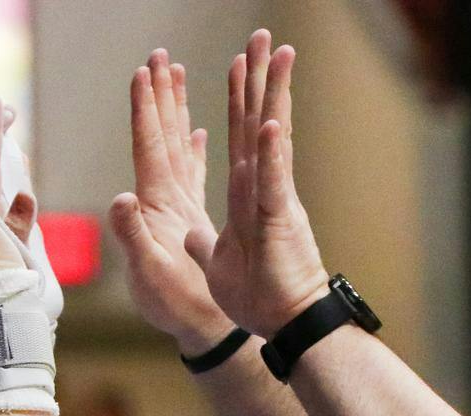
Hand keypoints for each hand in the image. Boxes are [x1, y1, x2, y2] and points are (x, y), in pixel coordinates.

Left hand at [110, 51, 238, 353]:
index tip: (143, 70)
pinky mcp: (190, 219)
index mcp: (154, 205)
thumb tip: (120, 198)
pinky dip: (193, 148)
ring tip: (177, 76)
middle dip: (159, 95)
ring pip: (175, 147)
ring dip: (176, 111)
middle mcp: (160, 200)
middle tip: (159, 56)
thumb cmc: (176, 307)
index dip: (145, 109)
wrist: (200, 330)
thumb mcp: (150, 272)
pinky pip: (192, 172)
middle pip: (159, 136)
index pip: (147, 147)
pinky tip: (198, 132)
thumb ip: (134, 235)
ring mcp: (175, 208)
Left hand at [189, 31, 330, 337]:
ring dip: (268, 95)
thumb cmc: (255, 300)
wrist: (281, 324)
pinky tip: (268, 122)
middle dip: (254, 78)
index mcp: (236, 197)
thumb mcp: (213, 268)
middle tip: (261, 36)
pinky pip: (271, 181)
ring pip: (265, 137)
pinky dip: (269, 153)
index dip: (223, 102)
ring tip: (275, 54)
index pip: (222, 139)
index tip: (226, 65)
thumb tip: (189, 233)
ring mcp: (268, 200)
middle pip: (249, 122)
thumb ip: (201, 246)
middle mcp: (253, 189)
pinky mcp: (277, 220)